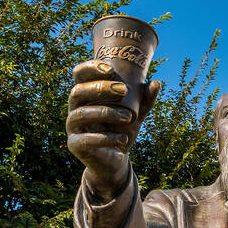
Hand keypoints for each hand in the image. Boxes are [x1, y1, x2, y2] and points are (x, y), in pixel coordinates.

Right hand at [66, 60, 159, 201]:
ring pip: (82, 114)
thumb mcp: (137, 113)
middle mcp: (75, 108)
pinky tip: (123, 138)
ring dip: (106, 113)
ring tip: (129, 117)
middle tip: (124, 89)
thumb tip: (155, 83)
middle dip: (100, 88)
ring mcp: (72, 127)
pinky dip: (106, 138)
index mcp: (86, 95)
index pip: (79, 74)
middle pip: (77, 92)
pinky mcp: (75, 145)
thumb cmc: (123, 129)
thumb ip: (145, 99)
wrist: (116, 159)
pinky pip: (86, 139)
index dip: (90, 68)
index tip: (110, 70)